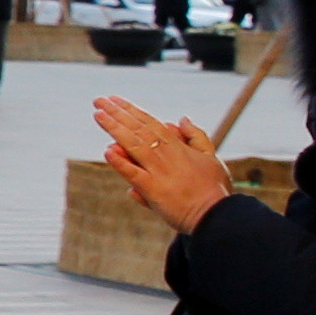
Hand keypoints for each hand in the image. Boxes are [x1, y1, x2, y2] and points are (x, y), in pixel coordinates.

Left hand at [95, 96, 240, 232]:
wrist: (216, 215)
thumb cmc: (215, 188)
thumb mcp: (211, 157)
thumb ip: (196, 137)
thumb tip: (181, 119)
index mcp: (178, 147)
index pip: (150, 123)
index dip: (132, 111)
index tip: (114, 100)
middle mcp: (167, 155)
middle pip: (139, 129)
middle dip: (117, 113)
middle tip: (99, 101)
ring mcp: (159, 172)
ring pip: (134, 145)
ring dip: (114, 129)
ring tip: (98, 115)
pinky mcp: (153, 190)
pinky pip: (133, 174)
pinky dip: (121, 162)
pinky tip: (107, 152)